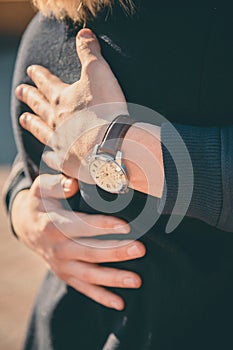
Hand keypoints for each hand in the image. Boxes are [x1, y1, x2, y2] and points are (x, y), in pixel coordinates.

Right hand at [11, 173, 145, 309]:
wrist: (27, 226)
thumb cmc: (41, 203)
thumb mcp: (42, 188)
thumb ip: (56, 184)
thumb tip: (73, 183)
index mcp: (54, 225)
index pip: (81, 226)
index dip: (103, 226)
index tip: (126, 226)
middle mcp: (58, 248)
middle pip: (90, 252)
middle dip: (116, 252)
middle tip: (140, 249)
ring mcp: (62, 265)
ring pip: (90, 274)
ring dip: (113, 278)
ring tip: (136, 280)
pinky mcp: (66, 275)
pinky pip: (84, 288)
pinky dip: (101, 297)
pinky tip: (120, 303)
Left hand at [16, 28, 163, 196]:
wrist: (109, 144)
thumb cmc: (106, 108)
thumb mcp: (99, 72)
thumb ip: (90, 52)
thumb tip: (84, 33)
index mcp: (62, 99)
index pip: (47, 83)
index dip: (39, 75)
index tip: (31, 71)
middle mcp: (56, 121)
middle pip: (40, 106)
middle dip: (30, 97)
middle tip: (19, 92)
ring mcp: (59, 142)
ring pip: (41, 131)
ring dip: (32, 124)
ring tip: (23, 119)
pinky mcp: (67, 162)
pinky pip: (53, 158)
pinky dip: (48, 155)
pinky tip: (46, 155)